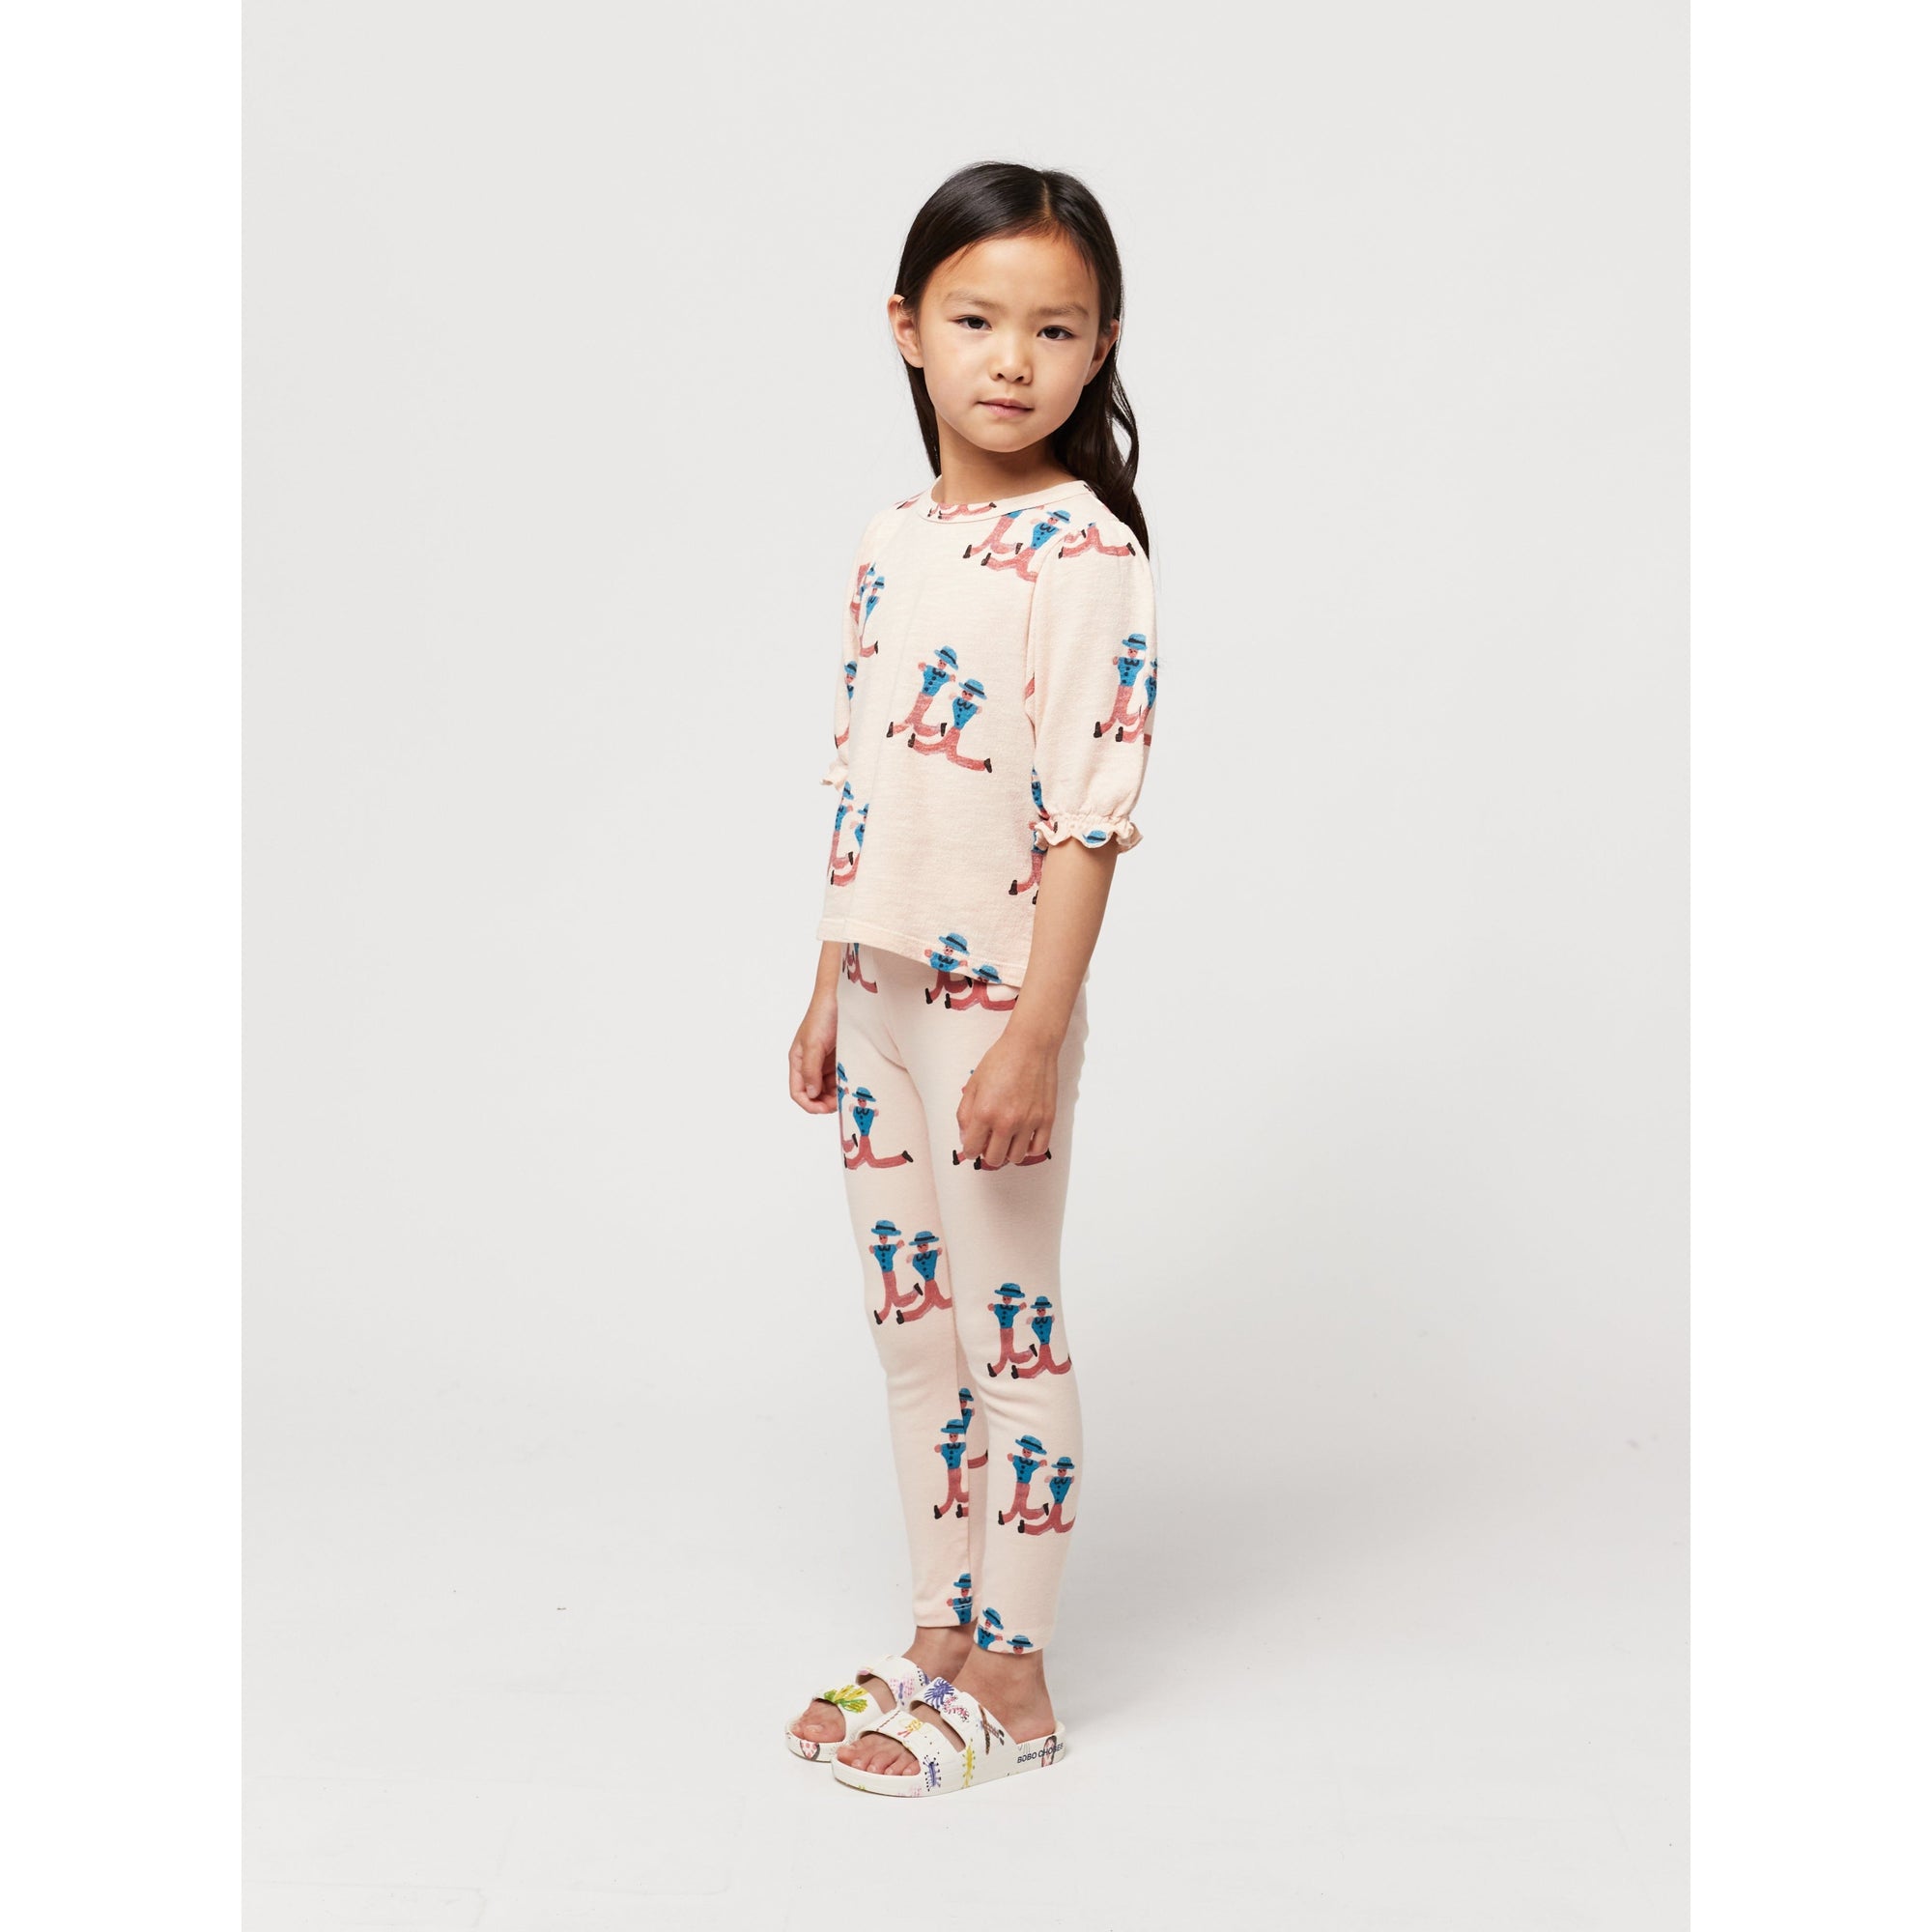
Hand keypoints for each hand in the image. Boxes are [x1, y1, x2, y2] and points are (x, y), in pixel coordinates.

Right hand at [789, 991, 838, 1112]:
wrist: (841, 996)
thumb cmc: (823, 1015)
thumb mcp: (814, 1044)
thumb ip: (810, 1070)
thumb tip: (811, 1094)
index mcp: (798, 1061)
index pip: (798, 1091)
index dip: (809, 1104)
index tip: (825, 1109)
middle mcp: (810, 1064)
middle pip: (814, 1094)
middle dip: (825, 1102)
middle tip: (842, 1103)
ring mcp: (826, 1062)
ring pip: (829, 1088)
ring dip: (837, 1095)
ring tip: (850, 1095)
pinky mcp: (840, 1058)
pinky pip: (841, 1078)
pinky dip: (846, 1084)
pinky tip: (854, 1085)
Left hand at [957, 1025, 1057, 1167]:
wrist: (1030, 1046)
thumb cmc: (1001, 1060)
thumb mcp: (973, 1084)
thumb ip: (964, 1114)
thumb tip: (966, 1138)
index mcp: (984, 1112)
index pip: (972, 1149)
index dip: (970, 1149)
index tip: (973, 1144)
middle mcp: (1006, 1121)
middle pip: (994, 1159)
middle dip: (987, 1153)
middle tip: (989, 1141)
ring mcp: (1029, 1122)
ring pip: (1016, 1157)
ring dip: (1008, 1152)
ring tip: (1007, 1138)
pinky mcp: (1046, 1119)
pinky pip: (1038, 1149)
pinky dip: (1029, 1149)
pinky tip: (1024, 1138)